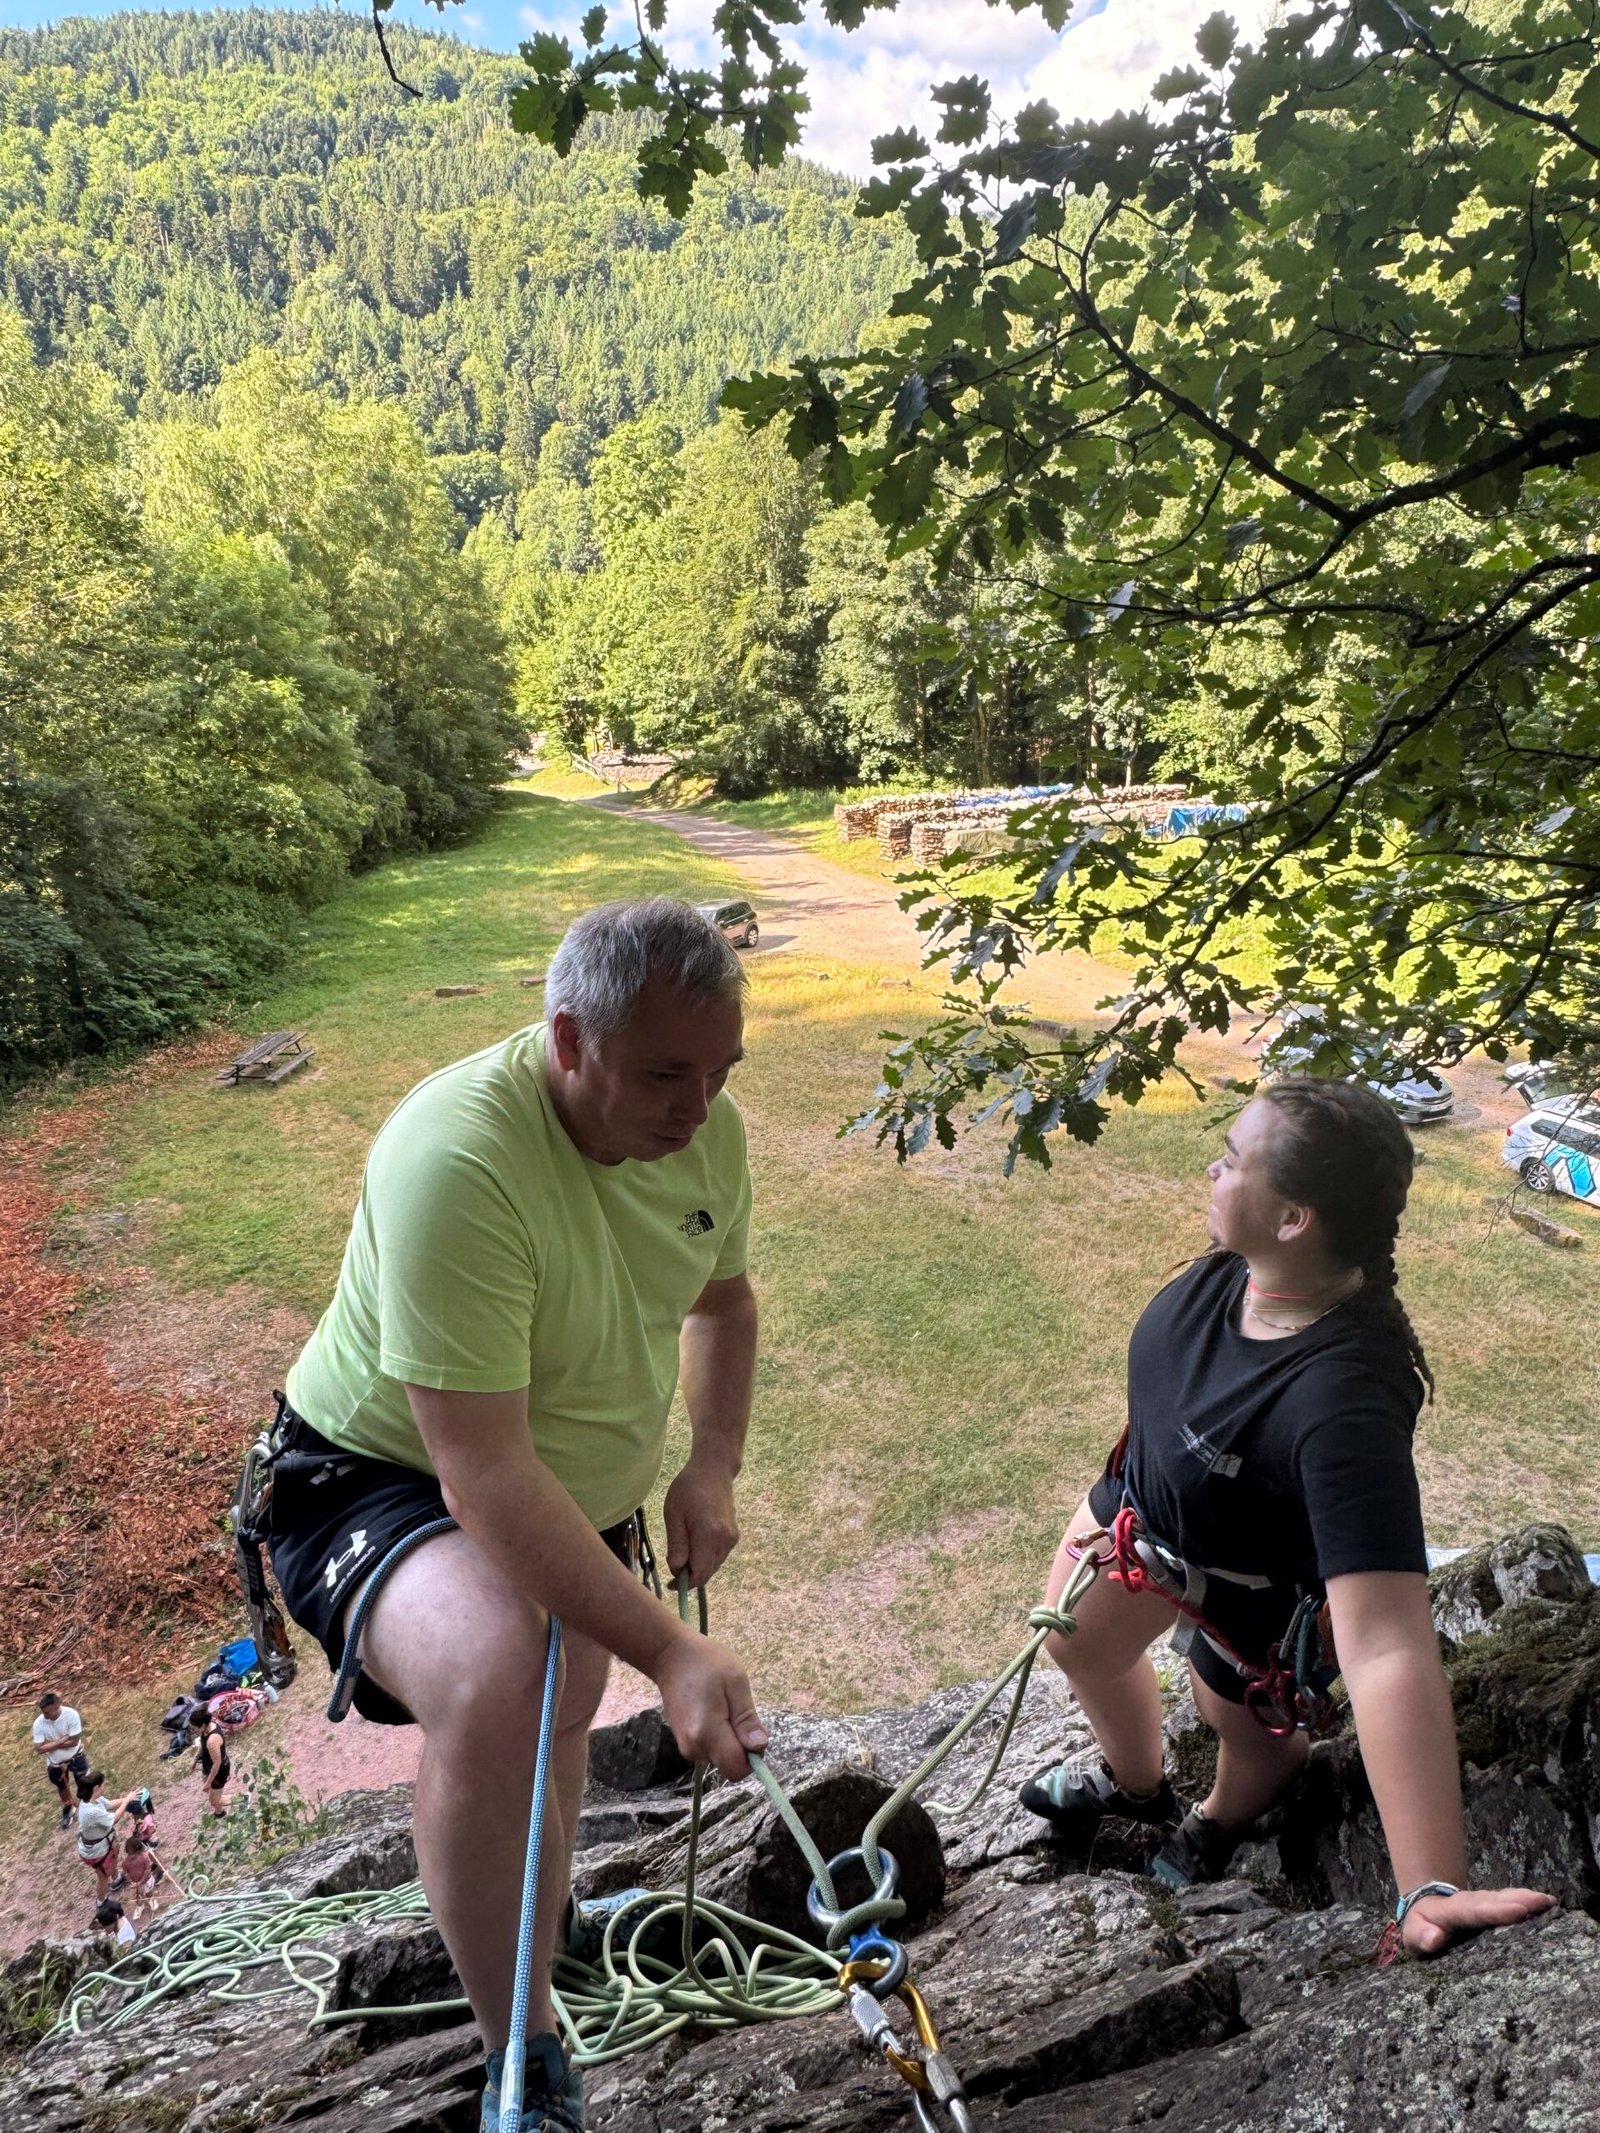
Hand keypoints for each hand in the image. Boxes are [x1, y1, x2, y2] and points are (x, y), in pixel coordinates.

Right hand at [653, 1630, 766, 1779]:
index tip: (750, 1728)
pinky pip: (710, 1750)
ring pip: (720, 1758)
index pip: (736, 1768)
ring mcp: (685, 1747)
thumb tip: (759, 1747)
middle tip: (735, 1711)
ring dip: (728, 1741)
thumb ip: (747, 1718)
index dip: (752, 1756)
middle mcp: (693, 1747)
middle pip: (728, 1765)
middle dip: (740, 1746)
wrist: (670, 1656)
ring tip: (721, 1707)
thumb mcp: (735, 1682)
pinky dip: (717, 1738)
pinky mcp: (683, 1742)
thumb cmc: (705, 1662)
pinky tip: (711, 1712)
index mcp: (707, 1733)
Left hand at [662, 1456, 739, 1586]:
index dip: (684, 1583)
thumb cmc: (688, 1488)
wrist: (714, 1470)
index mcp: (709, 1535)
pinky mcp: (734, 1537)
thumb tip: (676, 1570)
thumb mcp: (673, 1514)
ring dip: (697, 1567)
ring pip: (713, 1567)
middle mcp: (725, 1541)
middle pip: (707, 1573)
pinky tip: (695, 1544)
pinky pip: (718, 1557)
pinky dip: (705, 1559)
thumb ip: (676, 1544)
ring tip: (682, 1549)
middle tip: (673, 1563)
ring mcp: (732, 1539)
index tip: (670, 1583)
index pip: (699, 1573)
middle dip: (690, 1576)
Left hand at [1403, 1885, 1556, 1955]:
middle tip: (1543, 1902)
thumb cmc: (1419, 1927)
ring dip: (1527, 1899)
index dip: (1496, 1911)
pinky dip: (1527, 1901)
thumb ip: (1421, 1936)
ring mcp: (1483, 1903)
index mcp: (1452, 1912)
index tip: (1517, 1910)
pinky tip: (1546, 1904)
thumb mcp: (1412, 1935)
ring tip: (1549, 1901)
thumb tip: (1434, 1938)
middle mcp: (1471, 1903)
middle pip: (1496, 1901)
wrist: (1424, 1910)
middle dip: (1519, 1901)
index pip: (1475, 1911)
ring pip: (1505, 1898)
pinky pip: (1510, 1902)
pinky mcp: (1492, 1907)